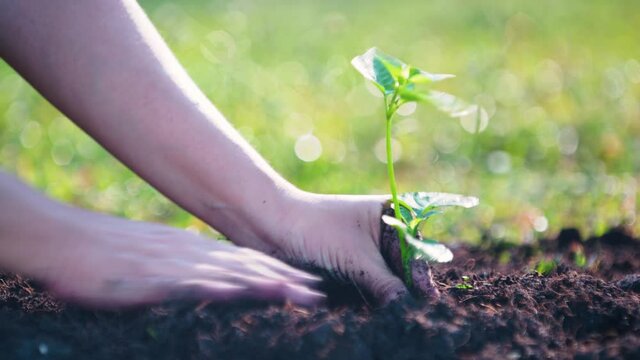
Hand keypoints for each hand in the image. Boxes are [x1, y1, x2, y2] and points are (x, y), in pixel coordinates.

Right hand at [9, 207, 323, 307]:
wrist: (67, 240)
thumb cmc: (108, 251)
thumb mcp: (156, 255)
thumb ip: (186, 263)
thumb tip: (211, 273)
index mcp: (194, 251)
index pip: (246, 262)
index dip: (279, 273)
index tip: (309, 284)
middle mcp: (191, 255)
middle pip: (247, 269)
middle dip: (286, 281)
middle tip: (320, 293)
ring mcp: (174, 266)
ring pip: (229, 276)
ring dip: (266, 285)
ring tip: (300, 295)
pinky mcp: (151, 279)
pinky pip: (190, 285)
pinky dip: (219, 289)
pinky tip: (242, 295)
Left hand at [232, 192, 409, 304]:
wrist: (270, 229)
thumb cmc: (316, 230)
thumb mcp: (358, 260)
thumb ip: (388, 286)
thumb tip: (410, 311)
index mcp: (392, 216)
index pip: (417, 249)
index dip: (422, 275)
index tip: (428, 299)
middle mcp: (382, 234)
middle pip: (405, 269)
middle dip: (406, 291)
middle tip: (413, 314)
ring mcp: (366, 254)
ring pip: (388, 283)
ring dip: (389, 299)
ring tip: (395, 316)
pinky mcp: (350, 271)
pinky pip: (370, 290)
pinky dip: (373, 303)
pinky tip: (376, 314)